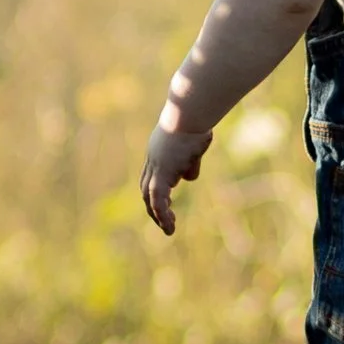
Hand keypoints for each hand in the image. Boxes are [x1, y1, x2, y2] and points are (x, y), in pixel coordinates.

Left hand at [140, 118, 209, 234]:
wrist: (190, 114)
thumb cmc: (197, 123)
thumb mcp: (194, 146)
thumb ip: (189, 163)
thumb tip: (188, 178)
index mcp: (158, 150)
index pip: (153, 175)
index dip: (157, 190)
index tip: (167, 203)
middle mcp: (153, 158)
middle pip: (146, 187)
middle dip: (153, 206)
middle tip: (164, 220)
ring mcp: (155, 165)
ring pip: (150, 196)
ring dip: (158, 215)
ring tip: (169, 230)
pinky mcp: (162, 172)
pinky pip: (158, 200)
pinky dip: (162, 214)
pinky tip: (170, 225)